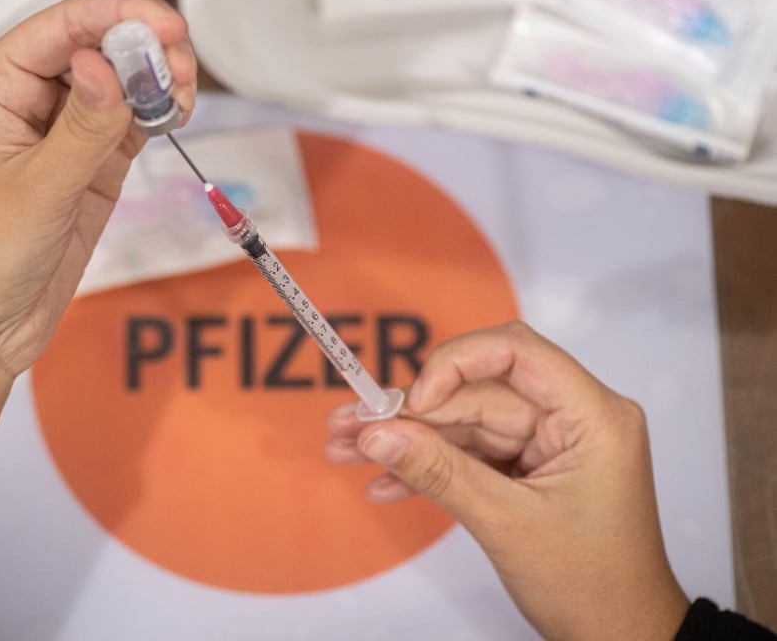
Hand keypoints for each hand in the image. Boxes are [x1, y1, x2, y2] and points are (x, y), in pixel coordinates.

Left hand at [0, 0, 196, 375]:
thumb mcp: (36, 189)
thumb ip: (82, 127)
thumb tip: (107, 66)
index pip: (61, 29)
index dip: (116, 18)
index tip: (165, 27)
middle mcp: (26, 104)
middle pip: (94, 51)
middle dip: (142, 49)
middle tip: (181, 67)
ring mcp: (61, 140)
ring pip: (117, 88)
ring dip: (154, 82)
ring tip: (184, 92)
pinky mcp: (87, 173)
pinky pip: (127, 129)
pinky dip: (154, 118)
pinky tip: (174, 115)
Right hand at [325, 322, 688, 640]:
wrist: (619, 638)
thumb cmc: (591, 585)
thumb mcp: (507, 524)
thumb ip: (439, 472)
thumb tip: (377, 433)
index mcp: (592, 415)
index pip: (516, 352)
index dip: (455, 363)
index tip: (412, 401)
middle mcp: (571, 418)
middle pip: (477, 392)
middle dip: (409, 412)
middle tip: (347, 424)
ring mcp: (548, 444)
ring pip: (464, 423)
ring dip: (406, 441)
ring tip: (345, 449)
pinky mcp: (528, 468)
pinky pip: (470, 454)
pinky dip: (429, 469)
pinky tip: (384, 484)